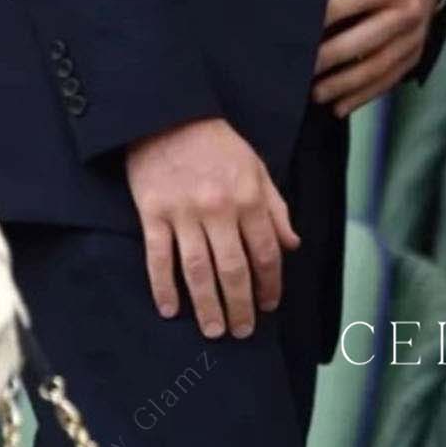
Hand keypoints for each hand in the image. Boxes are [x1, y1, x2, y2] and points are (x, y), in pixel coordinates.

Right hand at [125, 118, 299, 339]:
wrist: (169, 115)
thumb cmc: (217, 144)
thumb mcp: (257, 168)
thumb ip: (276, 208)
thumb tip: (292, 245)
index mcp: (249, 197)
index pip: (266, 252)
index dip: (271, 284)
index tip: (270, 304)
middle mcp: (219, 208)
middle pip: (234, 269)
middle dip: (241, 306)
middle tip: (242, 331)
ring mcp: (184, 213)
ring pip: (198, 271)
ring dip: (207, 306)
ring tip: (214, 331)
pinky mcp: (153, 213)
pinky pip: (159, 258)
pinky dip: (164, 287)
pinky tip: (171, 310)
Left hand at [311, 0, 437, 116]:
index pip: (346, 4)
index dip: (318, 19)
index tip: (291, 32)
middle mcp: (405, 11)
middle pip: (362, 41)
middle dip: (328, 58)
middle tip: (299, 71)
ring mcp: (414, 37)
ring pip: (376, 66)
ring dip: (344, 85)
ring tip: (316, 95)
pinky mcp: (416, 56)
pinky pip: (388, 80)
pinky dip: (363, 96)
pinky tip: (339, 107)